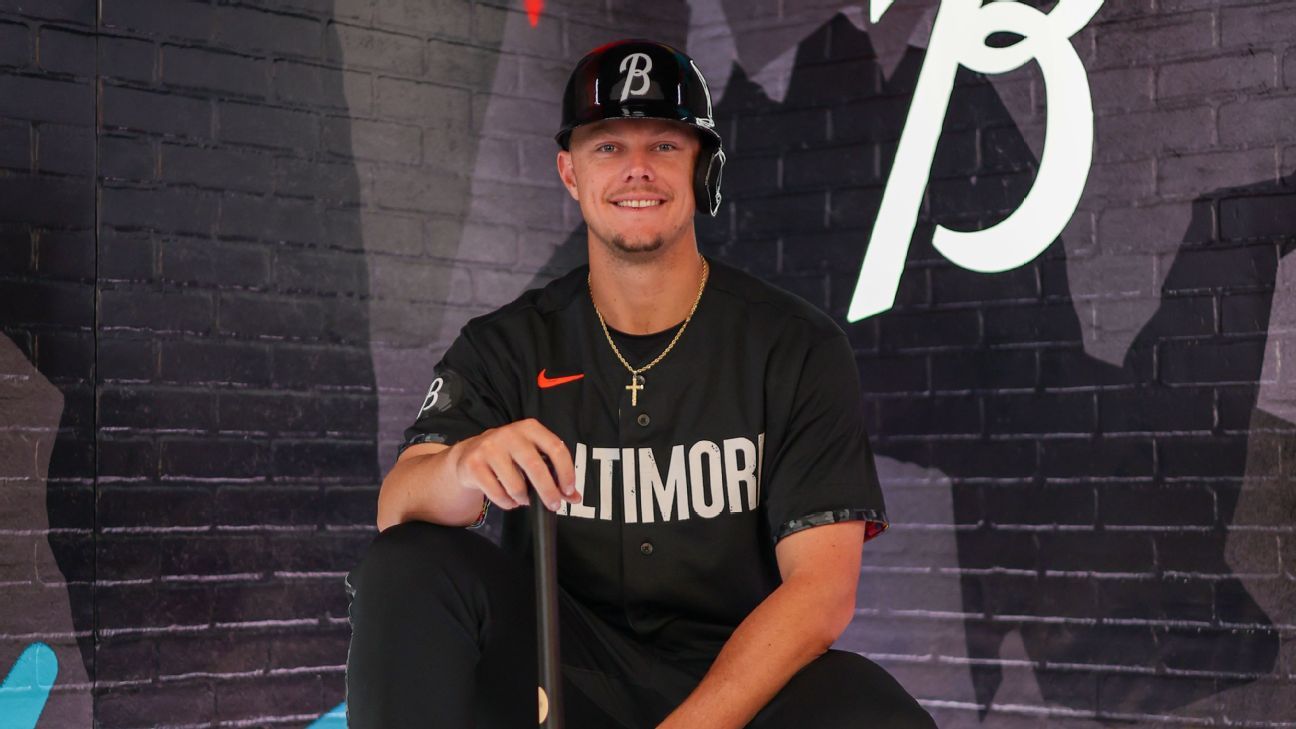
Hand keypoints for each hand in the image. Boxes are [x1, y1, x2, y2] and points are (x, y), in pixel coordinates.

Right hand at [449, 418, 579, 511]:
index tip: (568, 491)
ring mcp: (489, 448)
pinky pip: (497, 493)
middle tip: (553, 505)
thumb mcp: (532, 457)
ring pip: (515, 485)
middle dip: (548, 491)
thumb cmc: (508, 456)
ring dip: (524, 499)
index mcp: (530, 428)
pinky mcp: (474, 464)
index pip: (556, 448)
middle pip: (535, 467)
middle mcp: (510, 434)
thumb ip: (554, 476)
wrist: (469, 454)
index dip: (566, 472)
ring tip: (523, 499)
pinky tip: (508, 499)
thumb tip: (575, 497)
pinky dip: (507, 503)